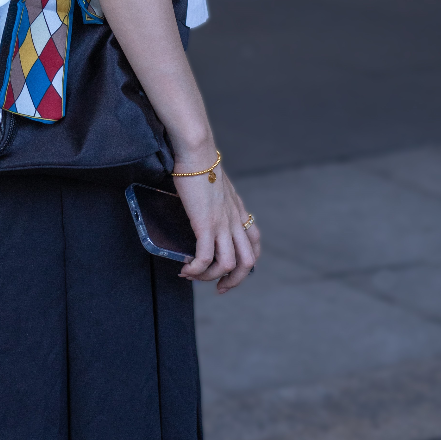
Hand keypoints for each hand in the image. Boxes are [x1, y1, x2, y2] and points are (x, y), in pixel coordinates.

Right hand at [173, 163, 259, 292]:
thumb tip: (202, 200)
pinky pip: (204, 258)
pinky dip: (195, 269)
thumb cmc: (200, 162)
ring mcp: (222, 224)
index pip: (255, 243)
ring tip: (194, 276)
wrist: (197, 152)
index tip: (231, 271)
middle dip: (234, 280)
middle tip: (218, 287)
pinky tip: (185, 269)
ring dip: (210, 277)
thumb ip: (215, 196)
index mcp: (238, 211)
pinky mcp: (206, 224)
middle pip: (247, 262)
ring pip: (228, 265)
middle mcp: (235, 220)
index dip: (246, 262)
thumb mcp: (215, 183)